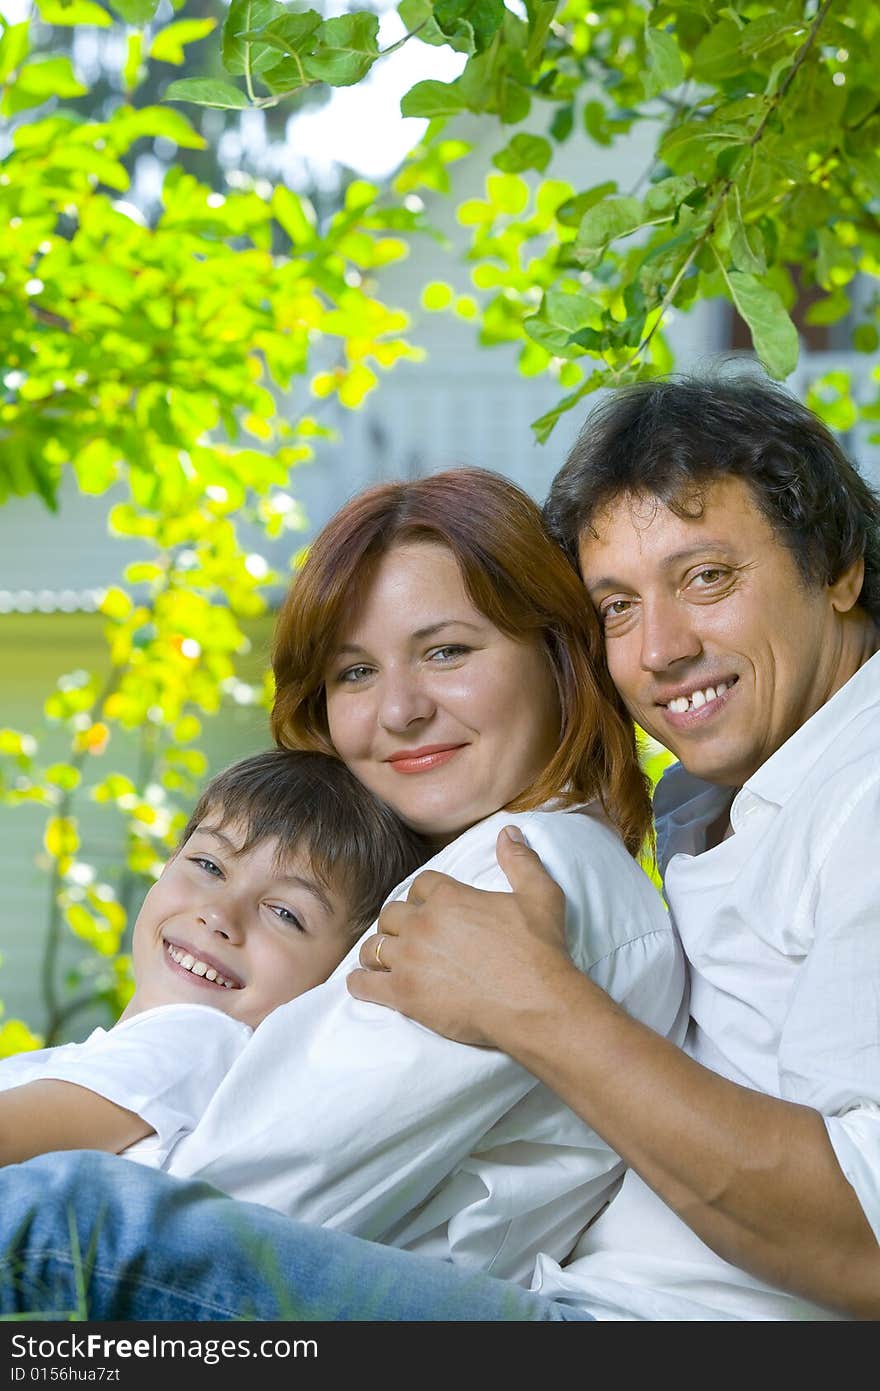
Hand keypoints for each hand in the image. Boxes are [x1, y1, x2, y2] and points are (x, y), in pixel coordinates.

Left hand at [346, 825, 571, 1046]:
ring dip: (378, 951)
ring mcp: (409, 959)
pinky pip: (363, 984)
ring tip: (386, 960)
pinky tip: (364, 983)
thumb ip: (520, 861)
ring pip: (372, 947)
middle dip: (398, 923)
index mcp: (448, 896)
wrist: (536, 1003)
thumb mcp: (541, 896)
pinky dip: (360, 982)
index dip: (423, 896)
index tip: (429, 909)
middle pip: (390, 914)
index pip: (419, 885)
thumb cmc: (539, 951)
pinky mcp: (403, 994)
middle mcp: (422, 923)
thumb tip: (507, 831)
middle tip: (409, 937)